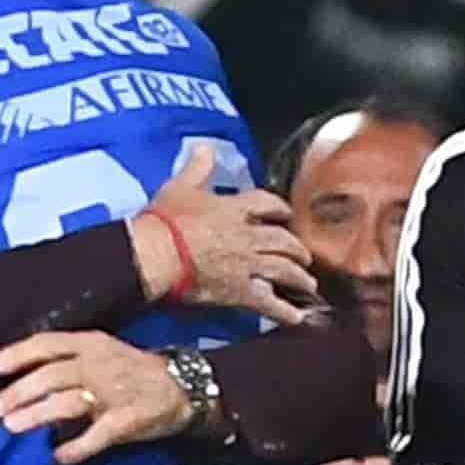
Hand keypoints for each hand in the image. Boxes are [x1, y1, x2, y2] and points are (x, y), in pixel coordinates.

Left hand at [0, 330, 191, 463]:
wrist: (185, 387)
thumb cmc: (135, 371)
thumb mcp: (103, 352)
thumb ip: (70, 360)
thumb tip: (26, 378)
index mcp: (92, 344)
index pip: (48, 344)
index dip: (18, 354)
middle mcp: (99, 365)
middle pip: (51, 376)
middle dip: (19, 392)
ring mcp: (113, 394)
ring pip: (67, 403)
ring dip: (36, 415)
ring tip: (12, 427)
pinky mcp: (126, 421)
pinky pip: (96, 437)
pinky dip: (75, 448)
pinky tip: (57, 457)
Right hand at [126, 146, 315, 321]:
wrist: (155, 254)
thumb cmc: (164, 220)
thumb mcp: (180, 186)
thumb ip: (197, 167)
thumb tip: (204, 147)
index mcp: (234, 209)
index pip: (267, 203)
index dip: (279, 208)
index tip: (286, 213)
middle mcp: (247, 236)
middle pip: (283, 241)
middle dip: (297, 249)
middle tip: (304, 256)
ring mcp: (247, 264)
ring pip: (284, 270)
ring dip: (299, 278)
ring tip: (308, 286)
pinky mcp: (239, 291)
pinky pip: (268, 302)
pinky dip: (284, 312)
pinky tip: (296, 318)